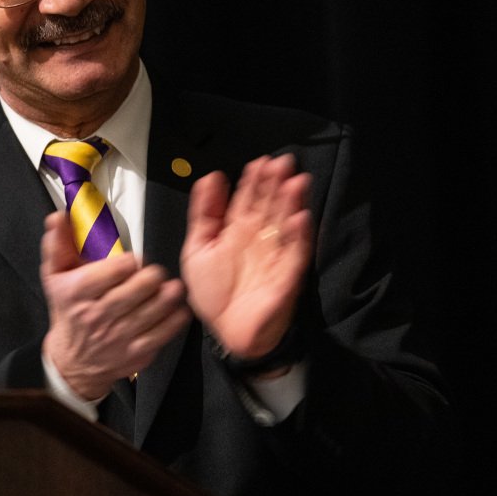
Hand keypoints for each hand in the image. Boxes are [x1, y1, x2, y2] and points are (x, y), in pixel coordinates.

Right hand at [40, 211, 190, 399]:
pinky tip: (178, 308)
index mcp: (77, 293)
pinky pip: (162, 333)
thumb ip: (58, 244)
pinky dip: (175, 319)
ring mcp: (117, 337)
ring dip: (168, 296)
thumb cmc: (68, 310)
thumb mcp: (55, 277)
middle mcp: (97, 316)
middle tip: (155, 273)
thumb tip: (58, 216)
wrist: (73, 360)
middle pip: (136, 290)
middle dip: (152, 277)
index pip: (111, 272)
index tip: (133, 260)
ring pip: (152, 311)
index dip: (128, 262)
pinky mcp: (135, 352)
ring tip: (174, 287)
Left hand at [181, 154, 312, 358]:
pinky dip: (298, 237)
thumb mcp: (197, 249)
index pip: (248, 200)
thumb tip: (209, 177)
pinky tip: (300, 219)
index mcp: (237, 231)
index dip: (253, 181)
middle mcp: (259, 239)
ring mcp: (275, 255)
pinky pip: (296, 254)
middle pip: (270, 206)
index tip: (259, 162)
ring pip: (286, 224)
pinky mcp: (287, 275)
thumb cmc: (212, 293)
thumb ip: (203, 214)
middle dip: (276, 185)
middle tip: (283, 162)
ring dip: (292, 203)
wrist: (227, 333)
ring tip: (296, 182)